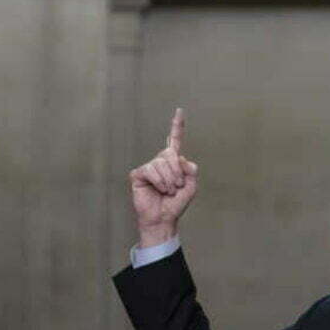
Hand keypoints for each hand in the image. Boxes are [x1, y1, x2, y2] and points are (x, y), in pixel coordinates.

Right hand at [129, 108, 197, 245]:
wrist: (164, 219)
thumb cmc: (176, 204)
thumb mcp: (191, 186)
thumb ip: (191, 170)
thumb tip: (180, 158)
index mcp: (173, 162)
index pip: (175, 140)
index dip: (177, 126)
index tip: (180, 111)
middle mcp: (160, 161)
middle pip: (170, 153)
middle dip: (177, 172)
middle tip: (176, 187)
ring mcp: (149, 167)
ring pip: (161, 163)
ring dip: (169, 180)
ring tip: (167, 191)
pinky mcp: (138, 174)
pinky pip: (150, 170)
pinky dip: (159, 182)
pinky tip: (159, 190)